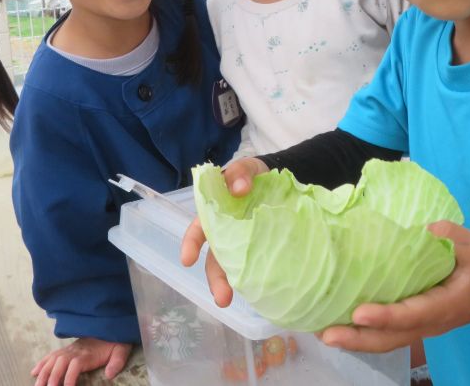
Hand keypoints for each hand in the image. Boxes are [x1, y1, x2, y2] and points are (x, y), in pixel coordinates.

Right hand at [31, 337, 131, 385]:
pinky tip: (34, 372)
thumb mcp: (121, 350)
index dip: (70, 377)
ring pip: (52, 360)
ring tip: (37, 385)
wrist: (110, 325)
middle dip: (52, 377)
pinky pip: (51, 355)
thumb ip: (117, 362)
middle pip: (60, 363)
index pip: (76, 364)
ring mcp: (69, 349)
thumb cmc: (115, 342)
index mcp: (89, 353)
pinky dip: (42, 363)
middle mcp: (76, 351)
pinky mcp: (66, 349)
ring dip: (43, 373)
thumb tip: (110, 375)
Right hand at [179, 157, 269, 306]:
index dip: (191, 244)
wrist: (282, 181)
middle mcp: (225, 232)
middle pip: (216, 258)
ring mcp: (242, 243)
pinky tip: (260, 291)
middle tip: (222, 298)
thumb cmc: (254, 175)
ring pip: (233, 267)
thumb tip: (239, 188)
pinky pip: (254, 265)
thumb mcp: (247, 168)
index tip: (187, 260)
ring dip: (233, 285)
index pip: (199, 229)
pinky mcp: (260, 249)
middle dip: (216, 279)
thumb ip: (240, 173)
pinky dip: (254, 279)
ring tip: (233, 303)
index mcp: (216, 213)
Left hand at [318, 221, 469, 352]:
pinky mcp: (414, 324)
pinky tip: (339, 326)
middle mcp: (429, 323)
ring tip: (322, 333)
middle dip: (357, 339)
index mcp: (444, 306)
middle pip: (390, 339)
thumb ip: (454, 237)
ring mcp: (421, 328)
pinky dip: (363, 335)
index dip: (385, 316)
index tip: (358, 313)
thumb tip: (427, 229)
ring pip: (386, 341)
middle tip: (325, 335)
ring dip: (355, 341)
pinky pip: (387, 334)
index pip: (410, 315)